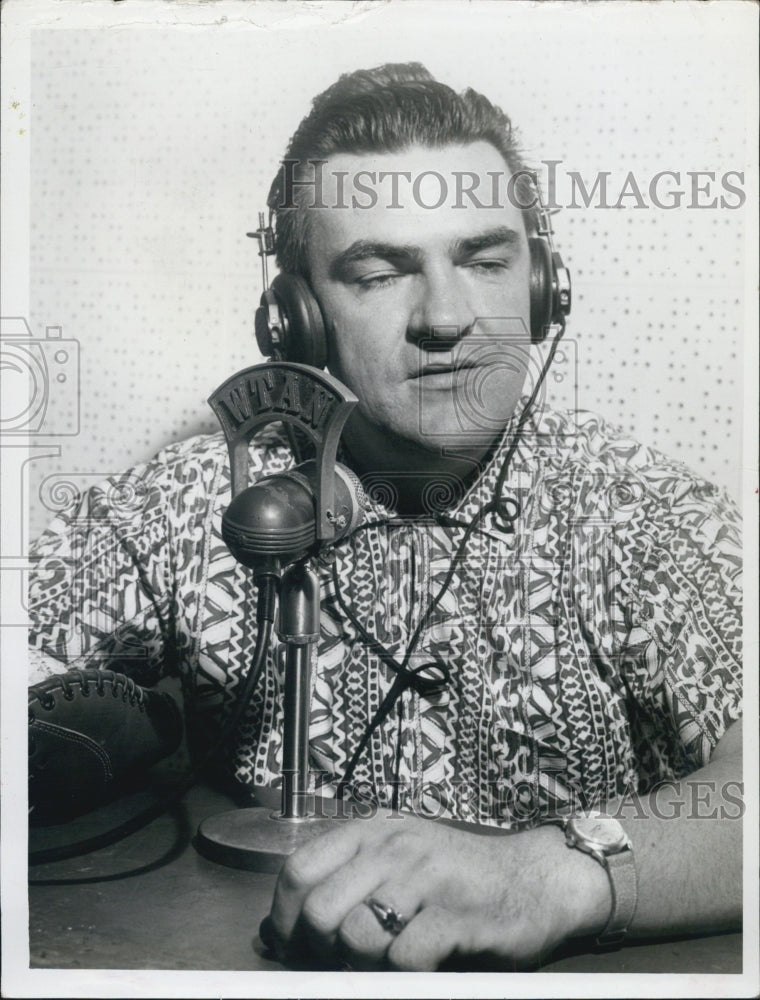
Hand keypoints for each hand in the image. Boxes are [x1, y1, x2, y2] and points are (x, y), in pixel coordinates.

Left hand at [261, 810, 610, 969]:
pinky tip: (421, 966)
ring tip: (388, 961)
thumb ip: (348, 881)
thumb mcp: (399, 861)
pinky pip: (403, 957)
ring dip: (365, 964)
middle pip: (320, 909)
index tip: (294, 946)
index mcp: (372, 830)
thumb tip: (282, 928)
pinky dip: (404, 974)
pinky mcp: (457, 914)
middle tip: (344, 962)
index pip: (299, 869)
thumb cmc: (457, 878)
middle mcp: (394, 846)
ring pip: (356, 935)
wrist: (534, 879)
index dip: (285, 918)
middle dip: (322, 949)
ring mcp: (426, 877)